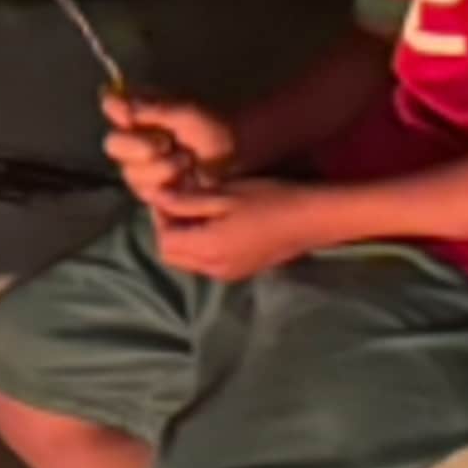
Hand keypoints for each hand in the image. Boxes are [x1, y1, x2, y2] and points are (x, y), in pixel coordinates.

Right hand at [104, 91, 233, 205]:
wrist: (235, 164)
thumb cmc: (214, 133)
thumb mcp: (187, 115)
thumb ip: (153, 109)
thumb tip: (115, 101)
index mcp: (141, 112)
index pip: (113, 106)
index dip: (117, 111)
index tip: (130, 116)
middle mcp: (134, 139)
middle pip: (113, 143)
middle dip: (138, 146)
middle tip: (166, 144)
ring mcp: (139, 167)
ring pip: (130, 171)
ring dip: (160, 167)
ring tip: (186, 162)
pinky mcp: (148, 191)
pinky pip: (143, 190)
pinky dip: (165, 184)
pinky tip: (183, 179)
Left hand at [149, 175, 337, 283]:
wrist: (312, 219)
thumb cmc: (270, 199)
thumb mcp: (225, 195)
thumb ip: (187, 201)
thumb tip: (155, 198)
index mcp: (207, 249)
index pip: (164, 240)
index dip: (159, 217)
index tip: (167, 193)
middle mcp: (212, 269)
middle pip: (172, 255)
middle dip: (168, 230)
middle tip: (178, 201)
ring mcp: (227, 274)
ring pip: (188, 261)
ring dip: (184, 238)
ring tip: (196, 209)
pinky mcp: (239, 272)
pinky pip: (207, 263)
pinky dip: (201, 245)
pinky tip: (214, 223)